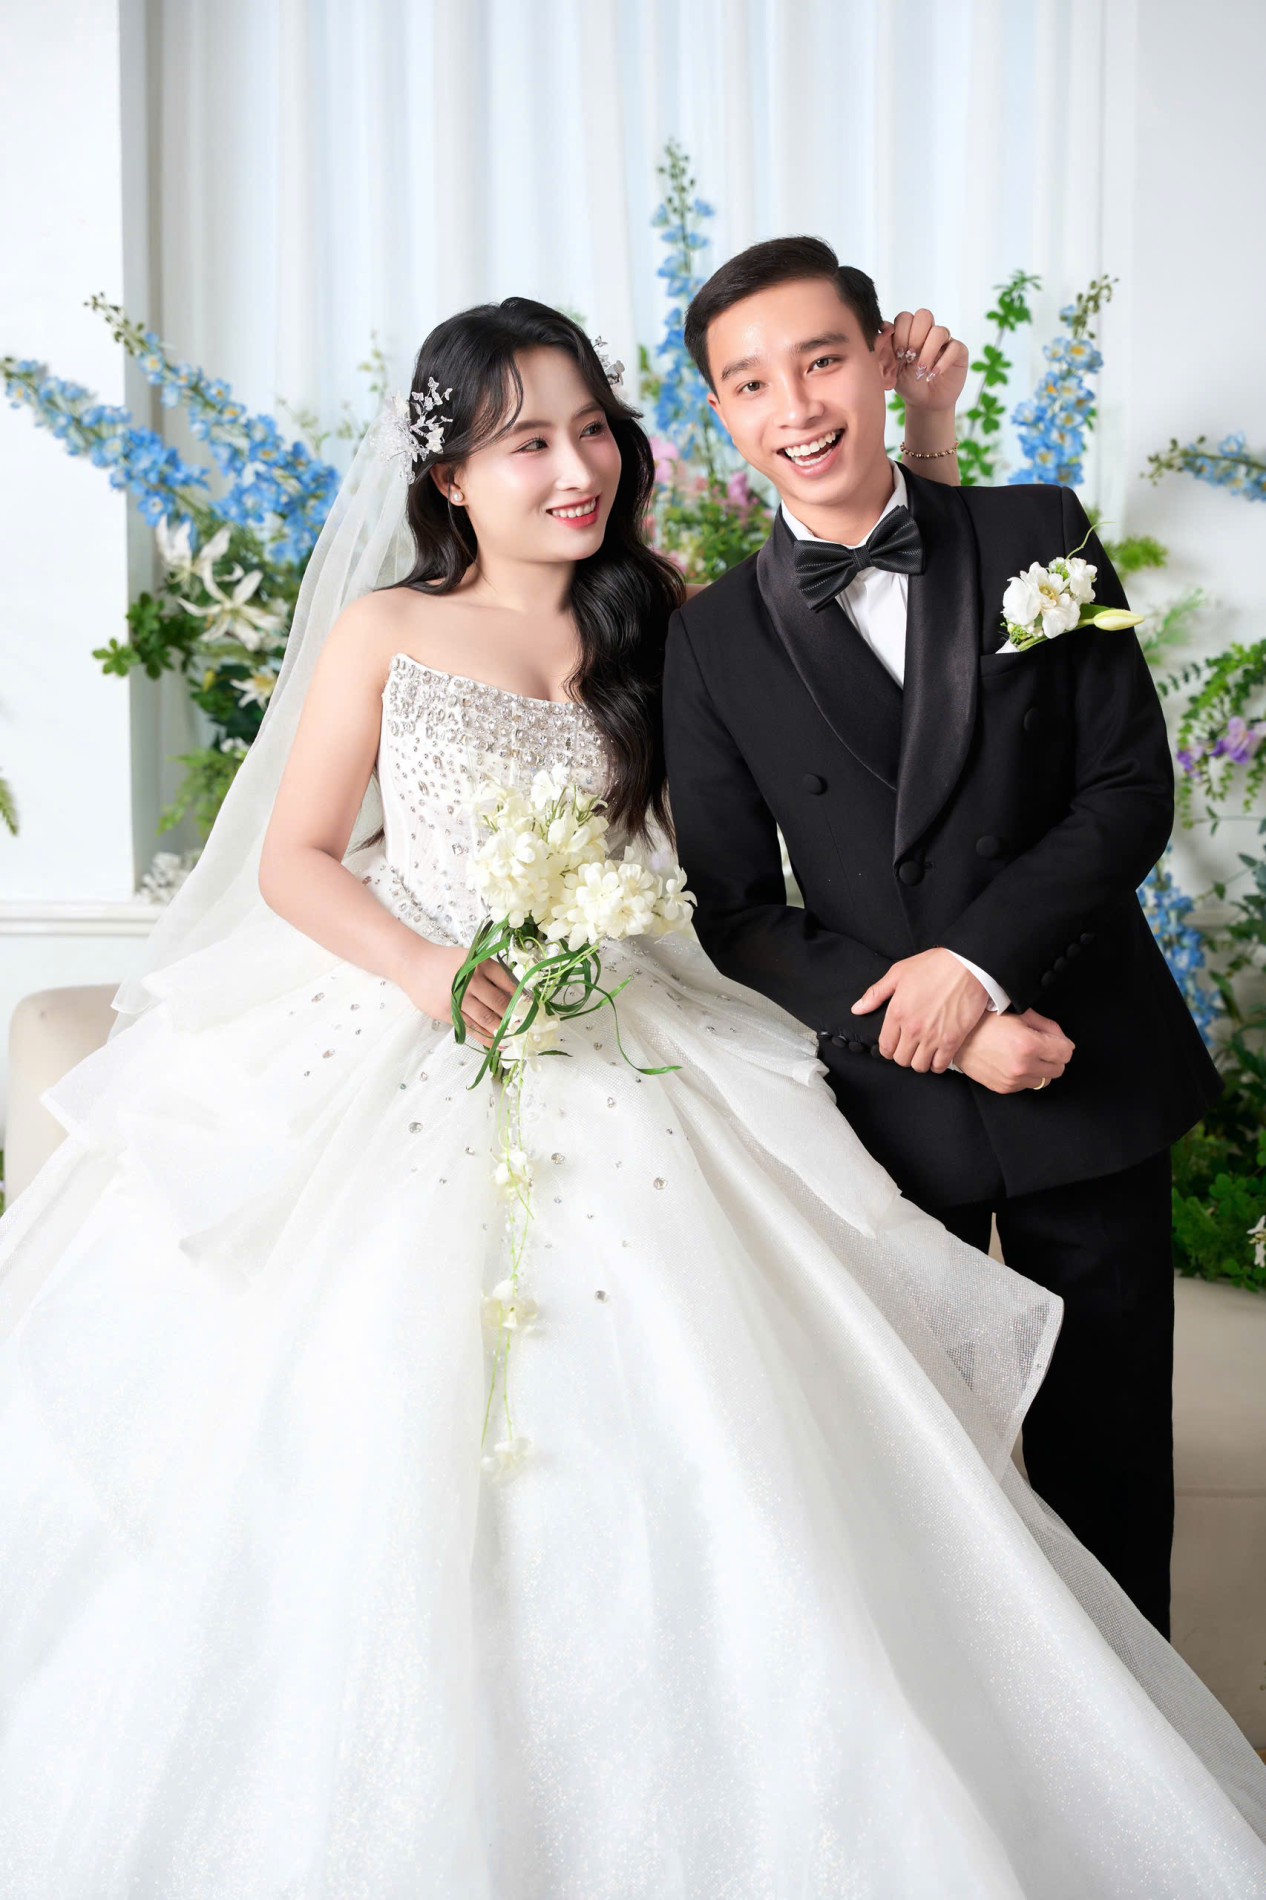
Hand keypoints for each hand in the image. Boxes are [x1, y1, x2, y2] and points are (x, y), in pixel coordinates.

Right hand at [396, 940, 516, 1047]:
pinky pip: (471, 1028)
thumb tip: (516, 995)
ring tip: (516, 1038)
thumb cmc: (447, 962)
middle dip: (516, 1017)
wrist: (414, 964)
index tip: (533, 1008)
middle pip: (500, 1003)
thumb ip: (491, 973)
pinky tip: (497, 1043)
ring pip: (487, 1019)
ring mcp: (459, 998)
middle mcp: (471, 981)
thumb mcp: (471, 959)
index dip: (522, 998)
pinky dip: (486, 1038)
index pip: (508, 983)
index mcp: (480, 965)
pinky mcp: (448, 1012)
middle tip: (528, 1027)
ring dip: (503, 1030)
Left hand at [851, 947, 989, 1071]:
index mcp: (897, 1013)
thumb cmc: (935, 965)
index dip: (888, 1048)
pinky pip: (940, 1066)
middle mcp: (913, 1029)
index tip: (895, 1044)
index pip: (885, 1047)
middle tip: (910, 1046)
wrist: (969, 965)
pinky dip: (938, 1064)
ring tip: (924, 1051)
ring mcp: (933, 1037)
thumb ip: (876, 993)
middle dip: (903, 1055)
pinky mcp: (953, 1040)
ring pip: (919, 1066)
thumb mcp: (899, 972)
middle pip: (901, 1060)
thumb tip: (857, 1009)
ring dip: (920, 1061)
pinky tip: (938, 1054)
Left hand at [885, 308, 967, 413]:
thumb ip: (886, 348)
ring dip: (928, 352)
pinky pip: (955, 347)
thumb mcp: (892, 369)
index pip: (905, 318)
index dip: (901, 333)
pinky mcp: (959, 351)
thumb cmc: (908, 384)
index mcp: (910, 332)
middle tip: (910, 357)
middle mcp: (928, 332)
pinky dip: (943, 361)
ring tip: (921, 371)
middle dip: (915, 336)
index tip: (898, 354)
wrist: (925, 403)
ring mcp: (944, 340)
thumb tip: (884, 326)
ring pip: (939, 331)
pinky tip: (933, 374)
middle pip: (924, 315)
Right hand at [953, 1007, 1074, 1094]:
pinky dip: (1026, 1076)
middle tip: (1040, 1047)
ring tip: (1025, 1056)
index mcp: (1029, 1045)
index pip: (1066, 1053)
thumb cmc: (987, 1022)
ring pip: (1045, 1080)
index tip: (1053, 1040)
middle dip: (1053, 1057)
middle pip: (1058, 1069)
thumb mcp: (1021, 1015)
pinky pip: (1027, 1085)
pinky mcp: (1004, 1088)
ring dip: (1041, 1069)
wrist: (958, 1038)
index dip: (1062, 1044)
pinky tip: (1013, 1063)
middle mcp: (1023, 1066)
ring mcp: (1013, 1080)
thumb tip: (1066, 1042)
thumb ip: (1049, 1028)